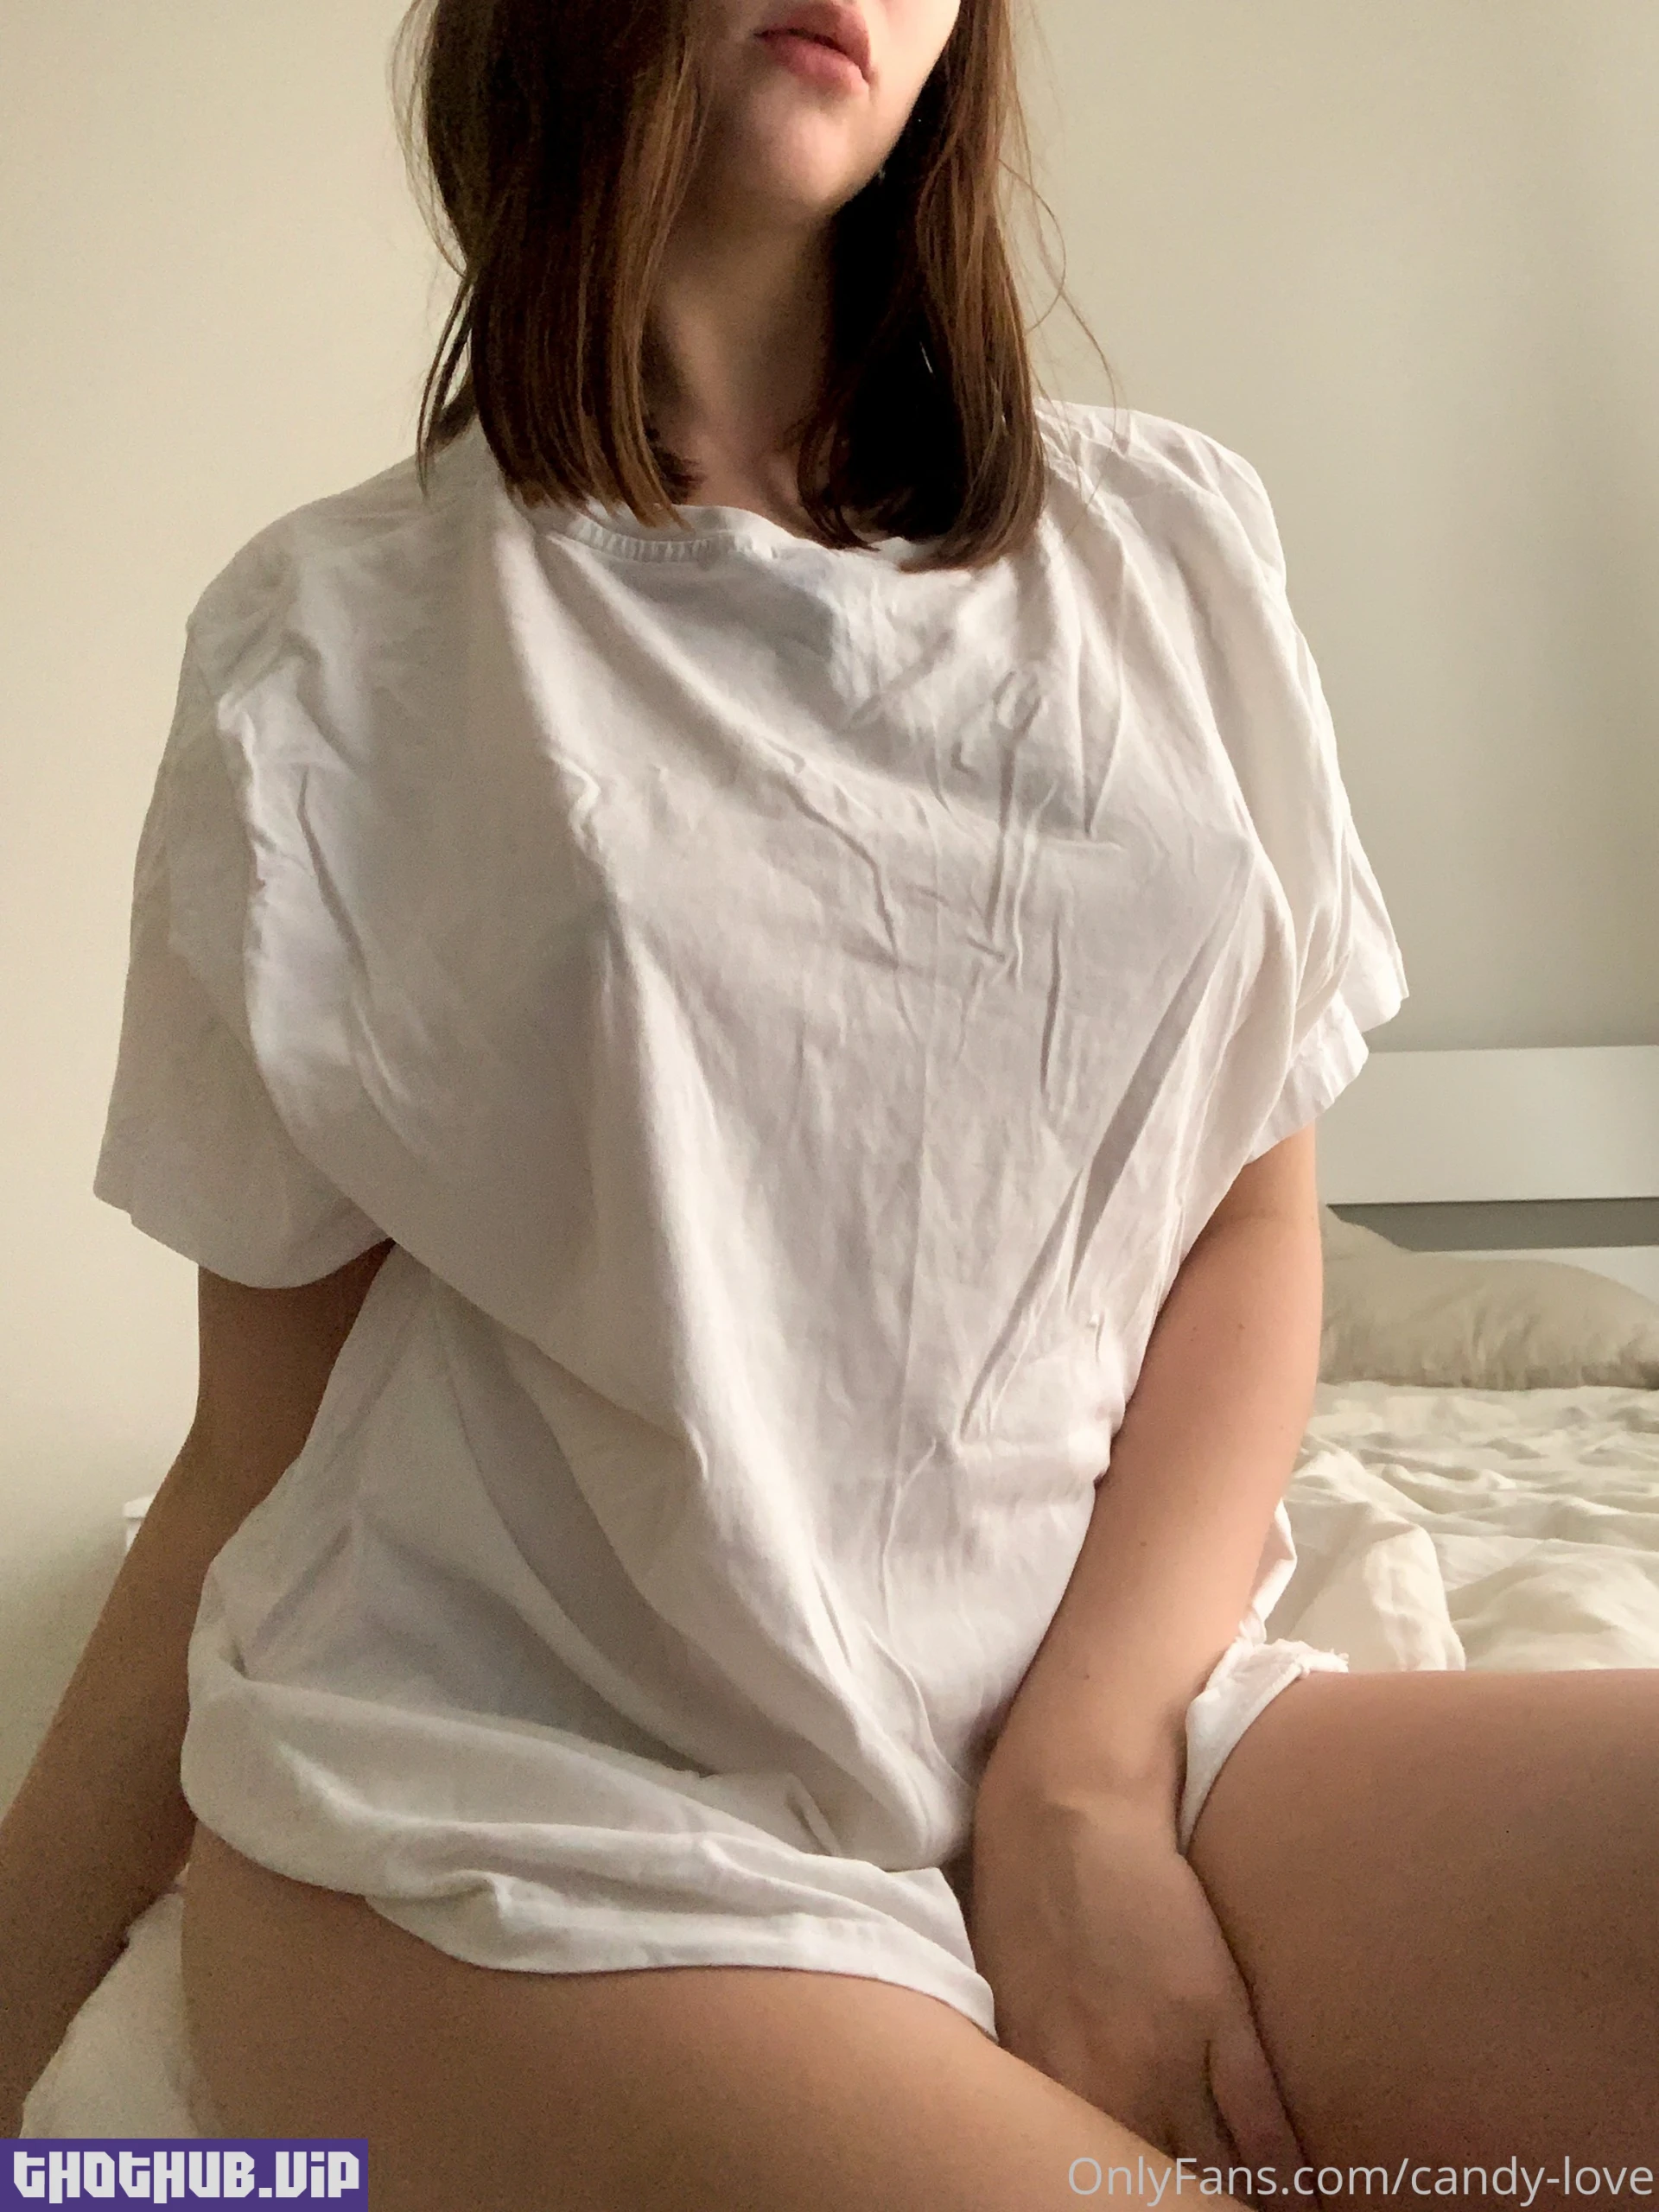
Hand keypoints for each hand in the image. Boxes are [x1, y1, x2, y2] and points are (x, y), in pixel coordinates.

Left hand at [967, 1780, 1312, 2202]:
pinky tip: (1304, 2198)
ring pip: (1216, 2170)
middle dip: (1178, 2208)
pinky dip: (1286, 2170)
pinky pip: (1260, 2120)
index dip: (1119, 2202)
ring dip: (1236, 2202)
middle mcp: (1107, 2087)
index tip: (1133, 2207)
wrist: (1066, 1807)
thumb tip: (1059, 2133)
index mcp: (1046, 2086)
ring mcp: (1168, 2055)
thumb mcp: (1010, 2005)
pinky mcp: (1217, 2014)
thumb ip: (1040, 2081)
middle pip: (1155, 2187)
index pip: (1090, 2182)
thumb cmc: (1022, 1897)